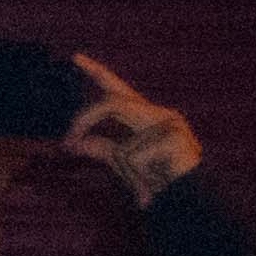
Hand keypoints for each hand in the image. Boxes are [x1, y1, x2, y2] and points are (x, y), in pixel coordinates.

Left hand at [64, 56, 199, 208]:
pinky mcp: (174, 139)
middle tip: (67, 141)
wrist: (189, 199)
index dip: (97, 72)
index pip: (118, 90)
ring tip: (142, 182)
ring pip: (124, 141)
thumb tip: (69, 143)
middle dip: (85, 120)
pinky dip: (136, 174)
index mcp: (146, 115)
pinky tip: (155, 183)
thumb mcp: (123, 162)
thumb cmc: (158, 179)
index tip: (76, 57)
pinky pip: (134, 157)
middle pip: (112, 103)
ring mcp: (170, 125)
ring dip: (122, 165)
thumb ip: (100, 149)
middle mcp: (160, 114)